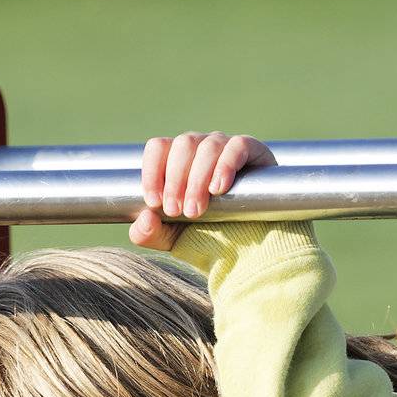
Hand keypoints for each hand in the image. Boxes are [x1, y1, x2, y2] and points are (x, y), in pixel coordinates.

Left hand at [130, 131, 277, 250]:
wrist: (251, 251)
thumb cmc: (210, 238)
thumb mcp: (173, 240)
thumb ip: (150, 233)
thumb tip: (143, 218)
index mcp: (179, 162)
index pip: (159, 148)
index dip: (152, 171)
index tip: (153, 202)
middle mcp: (201, 149)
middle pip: (183, 145)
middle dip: (176, 181)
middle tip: (177, 212)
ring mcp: (227, 148)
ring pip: (207, 146)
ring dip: (197, 179)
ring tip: (197, 211)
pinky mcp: (254, 153)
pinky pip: (237, 146)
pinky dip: (225, 165)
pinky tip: (219, 189)